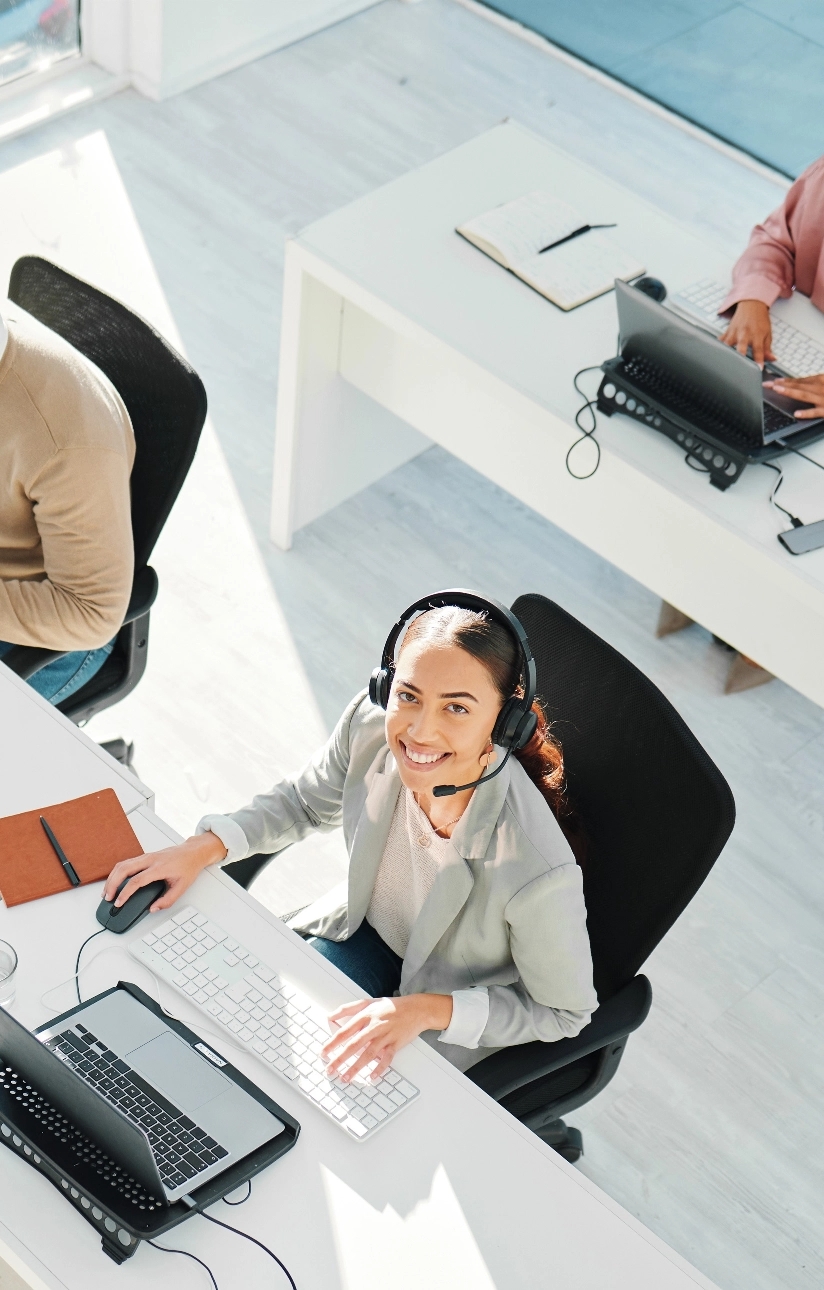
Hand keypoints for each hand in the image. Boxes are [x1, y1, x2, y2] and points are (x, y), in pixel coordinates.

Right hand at [103, 832, 226, 912]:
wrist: (193, 852)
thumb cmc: (188, 867)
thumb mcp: (182, 887)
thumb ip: (167, 900)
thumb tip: (152, 909)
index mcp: (159, 868)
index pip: (137, 880)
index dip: (125, 893)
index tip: (118, 902)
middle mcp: (150, 860)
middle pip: (124, 869)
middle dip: (112, 884)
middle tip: (108, 898)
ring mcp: (146, 856)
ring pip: (122, 864)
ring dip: (112, 878)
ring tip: (107, 891)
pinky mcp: (145, 856)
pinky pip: (126, 862)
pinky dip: (117, 872)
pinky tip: (114, 881)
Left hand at [320, 993, 452, 1082]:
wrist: (416, 1008)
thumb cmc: (391, 1006)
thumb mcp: (368, 1002)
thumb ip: (347, 1008)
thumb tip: (329, 1016)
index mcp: (366, 1015)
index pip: (345, 1031)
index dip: (332, 1043)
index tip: (323, 1053)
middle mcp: (375, 1025)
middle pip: (354, 1044)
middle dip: (340, 1059)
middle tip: (330, 1070)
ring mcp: (386, 1035)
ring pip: (368, 1054)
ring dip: (356, 1067)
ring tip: (345, 1077)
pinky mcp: (396, 1043)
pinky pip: (387, 1058)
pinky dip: (379, 1068)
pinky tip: (371, 1077)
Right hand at [720, 299, 774, 366]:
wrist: (752, 304)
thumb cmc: (760, 319)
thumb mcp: (767, 333)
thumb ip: (767, 348)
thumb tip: (772, 359)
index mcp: (756, 335)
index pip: (758, 350)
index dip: (759, 360)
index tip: (759, 369)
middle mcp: (744, 334)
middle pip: (740, 348)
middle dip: (740, 358)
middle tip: (739, 370)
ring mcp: (734, 333)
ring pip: (727, 345)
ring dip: (726, 355)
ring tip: (724, 365)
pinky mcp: (727, 332)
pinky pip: (720, 341)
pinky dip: (717, 348)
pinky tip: (715, 355)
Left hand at [763, 372, 823, 417]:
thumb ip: (815, 384)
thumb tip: (801, 385)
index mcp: (821, 380)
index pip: (800, 380)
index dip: (786, 380)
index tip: (774, 381)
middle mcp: (820, 388)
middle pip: (799, 385)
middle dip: (782, 384)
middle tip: (768, 384)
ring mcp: (823, 399)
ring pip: (804, 395)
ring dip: (790, 392)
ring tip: (777, 390)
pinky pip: (816, 412)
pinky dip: (806, 412)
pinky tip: (796, 413)